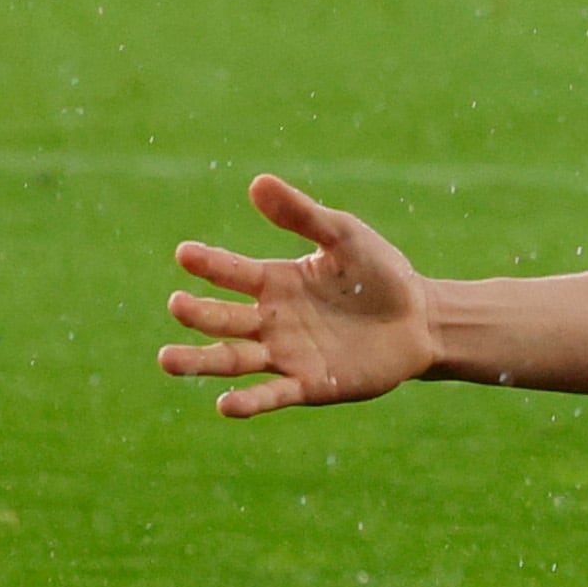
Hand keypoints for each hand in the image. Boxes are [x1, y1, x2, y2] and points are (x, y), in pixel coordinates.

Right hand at [162, 175, 436, 416]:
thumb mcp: (344, 236)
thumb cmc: (380, 273)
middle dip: (197, 314)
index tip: (184, 253)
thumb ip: (302, 214)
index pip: (232, 273)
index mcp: (275, 282)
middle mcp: (272, 320)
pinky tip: (224, 405)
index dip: (208, 263)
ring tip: (167, 359)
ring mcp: (287, 354)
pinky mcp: (310, 385)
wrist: (420, 319)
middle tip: (177, 305)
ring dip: (200, 362)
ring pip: (234, 360)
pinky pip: (272, 395)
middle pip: (223, 320)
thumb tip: (258, 182)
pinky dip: (248, 401)